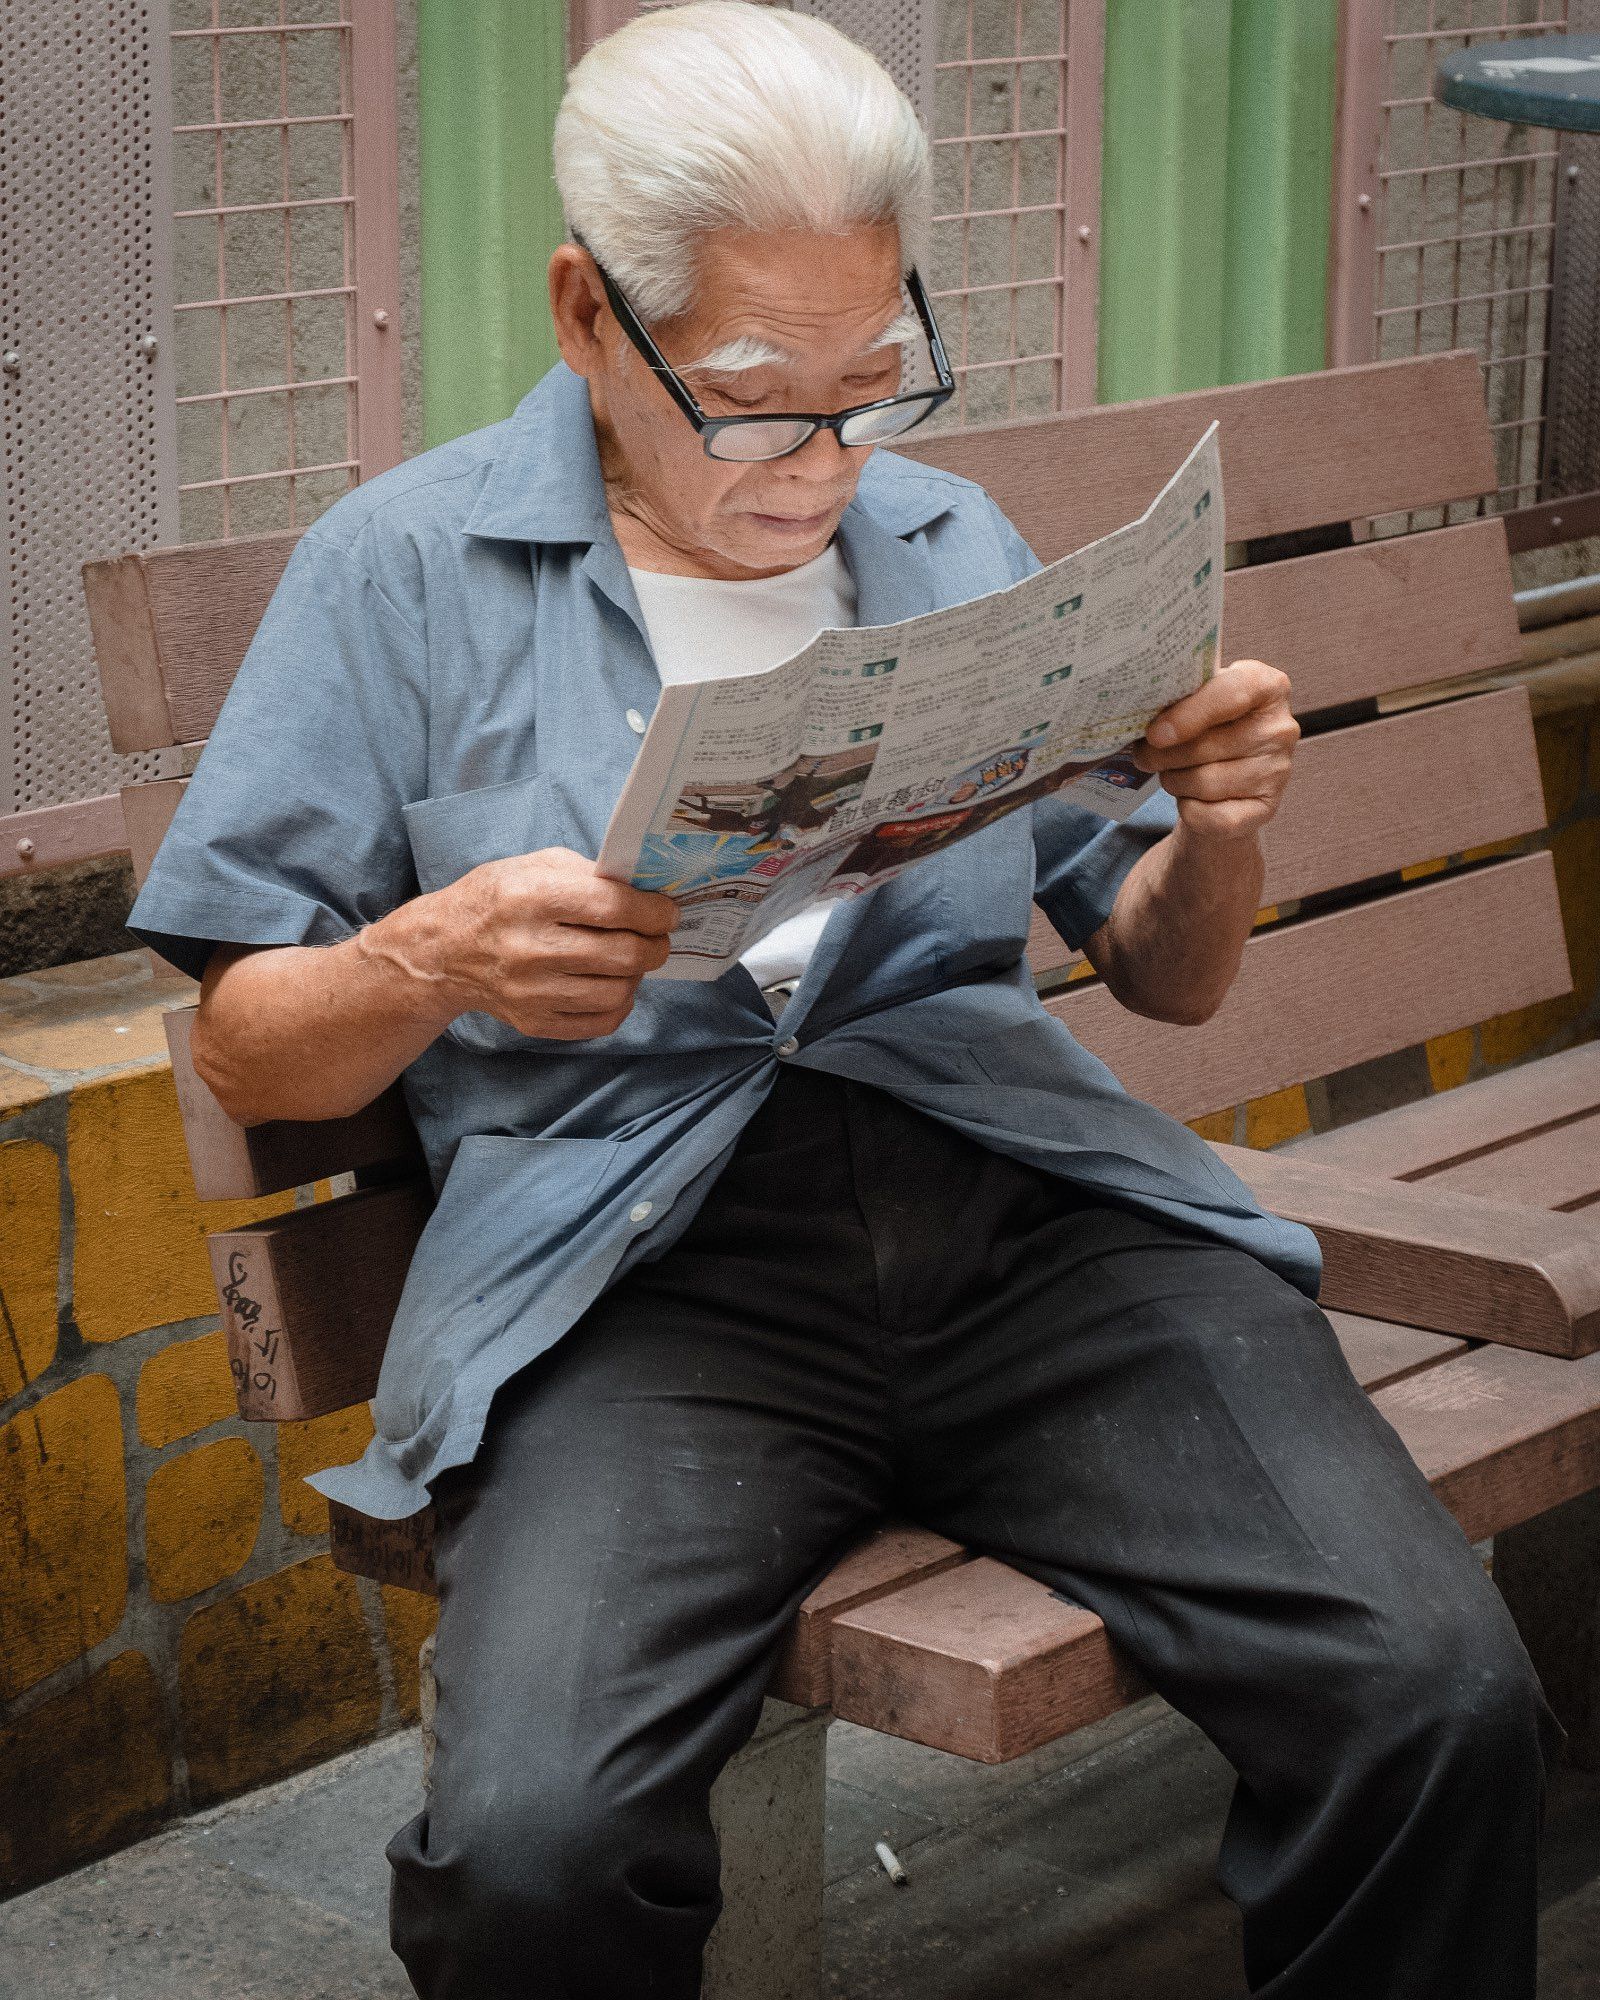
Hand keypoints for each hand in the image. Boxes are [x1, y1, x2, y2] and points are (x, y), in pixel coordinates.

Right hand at [438, 847, 676, 1039]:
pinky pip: (600, 1023)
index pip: (614, 908)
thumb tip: (645, 891)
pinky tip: (612, 984)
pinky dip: (619, 1004)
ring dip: (637, 975)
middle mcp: (531, 948)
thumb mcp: (535, 866)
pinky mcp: (535, 1022)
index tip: (667, 912)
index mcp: (532, 898)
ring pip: (617, 992)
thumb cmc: (496, 899)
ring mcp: (532, 992)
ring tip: (631, 960)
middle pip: (623, 955)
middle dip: (655, 945)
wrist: (444, 950)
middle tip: (657, 938)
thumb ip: (590, 875)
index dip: (653, 912)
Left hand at [1128, 658, 1298, 840]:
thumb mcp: (1197, 699)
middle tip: (1146, 755)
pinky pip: (1211, 817)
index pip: (1230, 694)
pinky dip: (1188, 810)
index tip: (1154, 734)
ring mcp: (1278, 771)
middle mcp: (1279, 728)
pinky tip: (1189, 798)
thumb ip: (1180, 698)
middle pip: (1206, 745)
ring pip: (1204, 782)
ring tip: (1171, 772)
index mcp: (1267, 686)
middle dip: (1163, 755)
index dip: (1187, 715)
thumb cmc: (1205, 727)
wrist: (1222, 776)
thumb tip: (1146, 716)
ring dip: (1173, 781)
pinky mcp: (1267, 809)